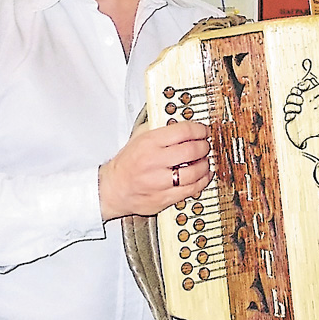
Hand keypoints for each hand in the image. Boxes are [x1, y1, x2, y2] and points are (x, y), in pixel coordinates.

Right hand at [98, 120, 212, 219]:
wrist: (113, 189)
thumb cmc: (126, 163)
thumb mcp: (138, 137)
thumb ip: (159, 128)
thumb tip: (182, 121)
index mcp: (149, 143)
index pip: (183, 131)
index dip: (200, 129)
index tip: (204, 130)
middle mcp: (154, 162)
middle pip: (192, 151)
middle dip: (204, 146)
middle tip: (206, 145)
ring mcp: (159, 182)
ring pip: (194, 172)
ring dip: (205, 165)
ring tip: (204, 161)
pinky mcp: (163, 198)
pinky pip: (191, 190)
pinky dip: (202, 181)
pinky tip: (203, 176)